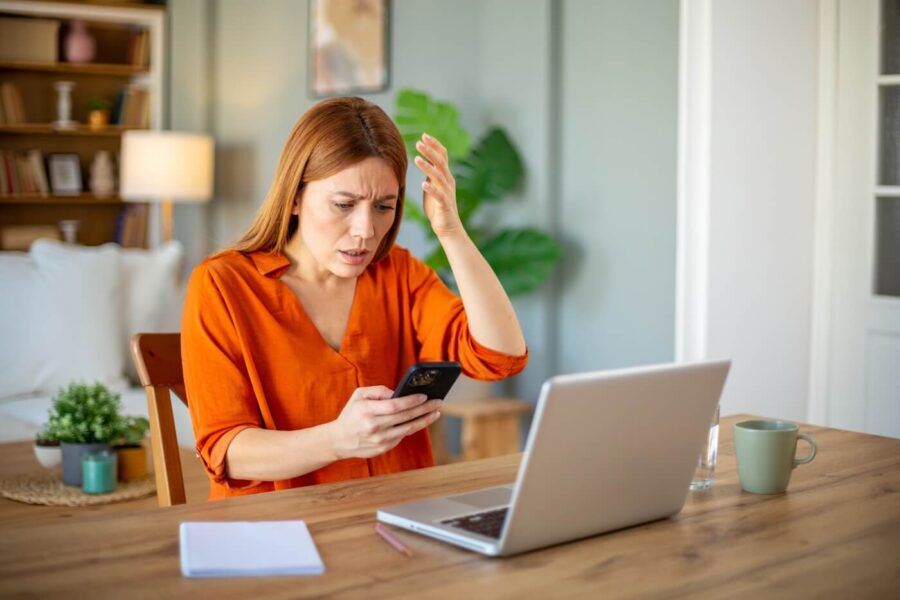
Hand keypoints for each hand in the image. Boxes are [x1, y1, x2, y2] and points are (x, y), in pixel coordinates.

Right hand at [327, 386, 441, 459]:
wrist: (339, 440)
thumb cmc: (351, 414)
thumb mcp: (359, 395)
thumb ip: (379, 391)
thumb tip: (398, 393)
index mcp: (367, 411)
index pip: (394, 406)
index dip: (411, 401)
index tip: (425, 395)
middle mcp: (374, 427)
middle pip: (405, 417)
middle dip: (425, 409)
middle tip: (438, 402)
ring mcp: (380, 440)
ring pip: (408, 429)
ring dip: (424, 420)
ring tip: (436, 412)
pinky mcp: (383, 448)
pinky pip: (402, 437)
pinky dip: (413, 428)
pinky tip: (421, 420)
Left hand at [414, 133, 464, 238]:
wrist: (448, 227)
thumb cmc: (438, 207)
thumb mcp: (433, 187)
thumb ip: (430, 175)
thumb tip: (424, 161)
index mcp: (445, 176)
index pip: (442, 156)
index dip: (434, 145)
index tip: (424, 136)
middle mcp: (448, 182)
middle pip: (441, 162)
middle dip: (430, 151)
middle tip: (418, 142)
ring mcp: (447, 193)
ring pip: (438, 176)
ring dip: (428, 167)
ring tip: (417, 159)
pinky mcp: (444, 205)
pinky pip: (438, 195)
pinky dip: (431, 189)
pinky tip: (423, 184)